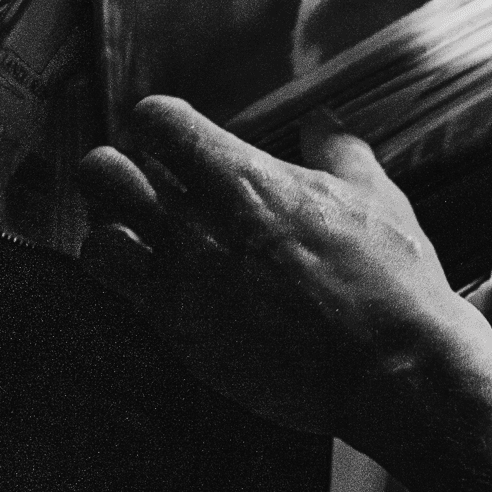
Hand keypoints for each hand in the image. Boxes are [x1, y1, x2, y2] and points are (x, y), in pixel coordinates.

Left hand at [76, 98, 491, 450]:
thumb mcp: (377, 195)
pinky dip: (134, 282)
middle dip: (115, 169)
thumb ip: (338, 150)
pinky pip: (125, 297)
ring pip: (98, 239)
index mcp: (245, 180)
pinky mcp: (184, 338)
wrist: (393, 370)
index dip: (162, 121)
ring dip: (115, 229)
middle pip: (103, 174)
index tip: (178, 135)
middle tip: (143, 179)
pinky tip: (164, 281)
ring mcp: (185, 288)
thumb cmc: (391, 278)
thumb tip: (320, 122)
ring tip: (143, 233)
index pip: (159, 122)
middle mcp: (199, 228)